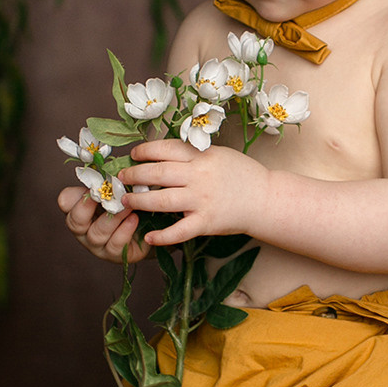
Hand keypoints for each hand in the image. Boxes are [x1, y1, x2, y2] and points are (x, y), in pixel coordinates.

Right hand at [58, 184, 150, 262]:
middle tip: (102, 196)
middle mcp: (84, 229)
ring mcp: (98, 245)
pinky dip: (125, 230)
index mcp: (80, 208)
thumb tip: (109, 167)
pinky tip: (134, 219)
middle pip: (75, 222)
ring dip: (112, 218)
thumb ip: (109, 181)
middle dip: (87, 208)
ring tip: (127, 206)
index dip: (73, 196)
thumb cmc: (130, 204)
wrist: (151, 228)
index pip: (66, 202)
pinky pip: (115, 245)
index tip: (89, 186)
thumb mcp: (118, 190)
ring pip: (97, 234)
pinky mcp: (115, 255)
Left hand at [118, 140, 270, 244]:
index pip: (166, 149)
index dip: (145, 151)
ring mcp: (201, 200)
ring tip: (126, 201)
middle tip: (121, 177)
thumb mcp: (218, 155)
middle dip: (134, 174)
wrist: (266, 199)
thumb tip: (164, 153)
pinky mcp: (206, 222)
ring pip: (161, 200)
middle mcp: (198, 176)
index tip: (134, 155)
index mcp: (201, 156)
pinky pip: (179, 231)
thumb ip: (194, 154)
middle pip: (157, 173)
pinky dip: (162, 236)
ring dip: (139, 201)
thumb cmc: (242, 175)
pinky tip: (149, 237)